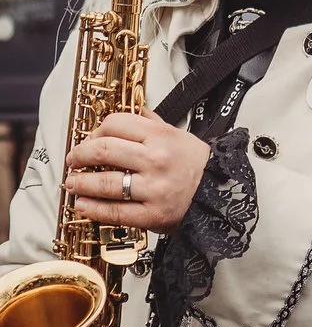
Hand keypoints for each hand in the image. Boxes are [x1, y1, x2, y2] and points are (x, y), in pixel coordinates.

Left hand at [63, 111, 208, 232]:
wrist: (224, 196)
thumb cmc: (198, 165)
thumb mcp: (180, 136)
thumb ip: (152, 124)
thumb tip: (132, 111)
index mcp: (162, 137)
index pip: (114, 124)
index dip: (94, 131)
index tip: (88, 140)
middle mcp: (157, 160)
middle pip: (102, 151)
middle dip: (79, 156)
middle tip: (73, 161)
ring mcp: (154, 188)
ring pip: (104, 183)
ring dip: (79, 183)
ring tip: (72, 183)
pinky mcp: (152, 214)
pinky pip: (114, 212)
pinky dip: (92, 208)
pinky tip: (82, 204)